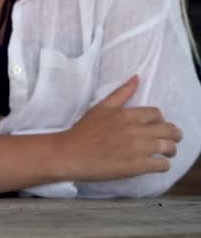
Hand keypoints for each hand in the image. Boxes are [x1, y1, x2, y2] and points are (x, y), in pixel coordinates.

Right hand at [56, 76, 182, 180]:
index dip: (161, 121)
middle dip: (174, 135)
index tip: (158, 127)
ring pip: (169, 147)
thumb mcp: (101, 107)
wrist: (70, 153)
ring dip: (171, 150)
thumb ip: (121, 93)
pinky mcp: (137, 166)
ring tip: (167, 153)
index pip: (157, 114)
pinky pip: (162, 165)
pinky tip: (156, 164)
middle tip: (171, 140)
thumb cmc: (83, 131)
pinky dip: (163, 165)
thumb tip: (136, 77)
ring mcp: (137, 148)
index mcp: (127, 115)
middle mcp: (135, 130)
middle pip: (168, 130)